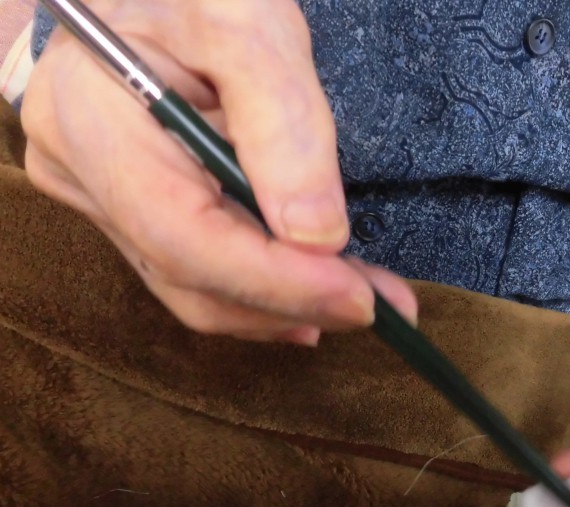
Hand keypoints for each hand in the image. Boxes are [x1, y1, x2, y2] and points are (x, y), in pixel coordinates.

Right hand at [21, 0, 415, 343]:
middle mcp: (80, 173)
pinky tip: (316, 294)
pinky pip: (196, 274)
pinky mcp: (132, 214)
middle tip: (381, 306)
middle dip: (292, 302)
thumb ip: (284, 126)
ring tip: (365, 297)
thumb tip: (317, 237)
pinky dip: (262, 291)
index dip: (273, 280)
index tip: (356, 298)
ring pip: (194, 291)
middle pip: (189, 278)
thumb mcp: (248, 27)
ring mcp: (99, 200)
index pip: (181, 234)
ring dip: (286, 308)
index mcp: (90, 119)